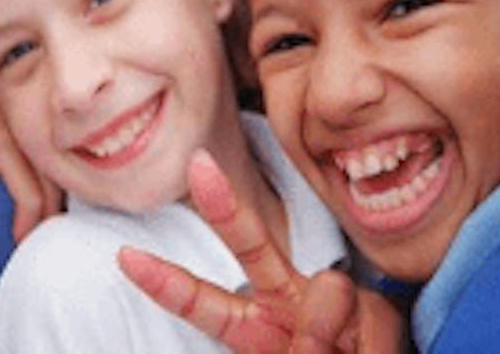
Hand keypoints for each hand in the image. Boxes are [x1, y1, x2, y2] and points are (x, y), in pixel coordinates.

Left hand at [0, 80, 62, 240]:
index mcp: (5, 142)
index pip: (30, 195)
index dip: (27, 224)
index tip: (20, 238)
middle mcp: (33, 133)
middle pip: (55, 189)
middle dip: (48, 219)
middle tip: (36, 235)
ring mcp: (49, 124)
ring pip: (67, 173)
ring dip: (60, 200)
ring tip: (46, 219)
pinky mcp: (57, 120)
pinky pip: (68, 156)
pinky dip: (66, 177)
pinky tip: (56, 190)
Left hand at [118, 150, 403, 352]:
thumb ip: (296, 353)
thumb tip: (320, 323)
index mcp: (254, 329)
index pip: (204, 303)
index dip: (166, 282)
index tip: (126, 257)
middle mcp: (287, 302)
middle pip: (251, 245)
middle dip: (223, 205)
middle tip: (198, 164)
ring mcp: (327, 300)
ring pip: (329, 291)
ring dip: (334, 335)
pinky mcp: (373, 308)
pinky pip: (370, 317)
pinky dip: (370, 347)